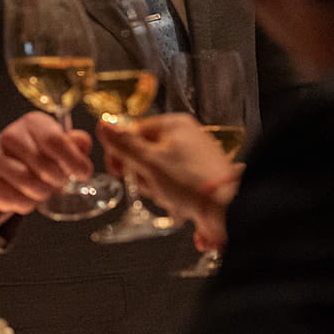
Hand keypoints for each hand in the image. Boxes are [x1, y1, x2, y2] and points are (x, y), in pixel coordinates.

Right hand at [0, 111, 95, 215]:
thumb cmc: (36, 153)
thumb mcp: (57, 143)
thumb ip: (74, 143)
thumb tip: (83, 143)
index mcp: (32, 122)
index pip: (54, 141)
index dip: (73, 161)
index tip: (83, 173)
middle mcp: (11, 136)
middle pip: (44, 167)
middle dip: (59, 180)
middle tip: (60, 182)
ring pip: (31, 185)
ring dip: (44, 193)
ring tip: (44, 188)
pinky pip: (17, 201)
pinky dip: (28, 204)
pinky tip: (27, 195)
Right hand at [98, 114, 238, 246]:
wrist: (230, 209)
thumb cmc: (191, 183)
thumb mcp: (150, 162)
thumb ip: (124, 144)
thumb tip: (103, 124)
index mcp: (174, 125)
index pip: (134, 132)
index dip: (121, 153)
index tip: (117, 170)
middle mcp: (186, 137)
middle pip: (145, 155)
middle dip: (143, 177)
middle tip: (152, 186)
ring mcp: (195, 158)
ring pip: (158, 174)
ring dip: (158, 190)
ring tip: (172, 198)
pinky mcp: (201, 178)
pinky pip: (174, 186)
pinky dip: (174, 197)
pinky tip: (183, 205)